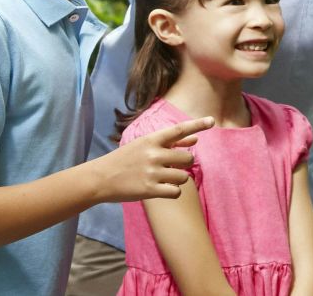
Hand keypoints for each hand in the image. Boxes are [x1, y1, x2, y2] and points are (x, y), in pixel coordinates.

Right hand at [95, 116, 213, 202]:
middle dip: (185, 163)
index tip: (212, 120)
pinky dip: (174, 191)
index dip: (197, 125)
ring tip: (166, 178)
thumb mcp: (145, 144)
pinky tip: (165, 189)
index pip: (179, 129)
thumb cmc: (125, 159)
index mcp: (152, 139)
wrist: (100, 179)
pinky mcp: (148, 190)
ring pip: (183, 176)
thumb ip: (172, 142)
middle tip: (173, 166)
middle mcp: (154, 154)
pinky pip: (175, 191)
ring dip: (179, 178)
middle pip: (187, 158)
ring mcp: (152, 173)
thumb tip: (196, 139)